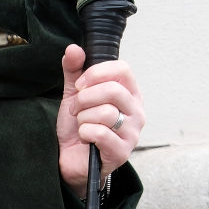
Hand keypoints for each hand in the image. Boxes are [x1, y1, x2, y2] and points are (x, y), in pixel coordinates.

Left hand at [57, 45, 144, 192]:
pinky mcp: (122, 152)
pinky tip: (84, 138)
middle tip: (75, 109)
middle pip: (113, 90)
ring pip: (105, 112)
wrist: (71, 160)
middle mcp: (137, 111)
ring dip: (83, 118)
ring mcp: (132, 133)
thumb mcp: (74, 95)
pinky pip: (100, 133)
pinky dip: (84, 133)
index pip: (123, 69)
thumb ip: (74, 71)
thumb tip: (73, 48)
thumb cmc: (78, 127)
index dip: (96, 73)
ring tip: (81, 125)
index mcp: (130, 93)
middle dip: (85, 98)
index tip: (80, 85)